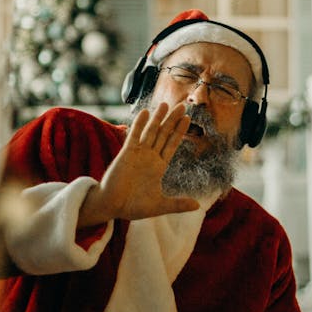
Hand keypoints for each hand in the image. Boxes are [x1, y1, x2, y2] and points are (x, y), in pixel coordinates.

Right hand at [78, 102, 199, 225]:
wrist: (112, 206)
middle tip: (182, 105)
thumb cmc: (133, 206)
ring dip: (158, 118)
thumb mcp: (160, 205)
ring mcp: (138, 153)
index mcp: (159, 167)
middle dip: (172, 120)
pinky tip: (145, 112)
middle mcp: (150, 157)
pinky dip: (139, 124)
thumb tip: (198, 206)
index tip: (188, 119)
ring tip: (166, 104)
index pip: (172, 144)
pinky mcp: (126, 153)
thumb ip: (178, 204)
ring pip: (151, 132)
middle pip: (163, 134)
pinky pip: (134, 136)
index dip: (179, 131)